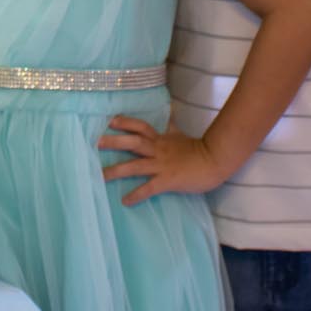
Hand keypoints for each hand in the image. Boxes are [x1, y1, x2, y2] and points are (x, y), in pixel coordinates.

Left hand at [97, 115, 232, 205]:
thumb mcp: (180, 134)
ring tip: (100, 176)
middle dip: (114, 142)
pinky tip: (125, 201)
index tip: (109, 120)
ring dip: (117, 170)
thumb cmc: (197, 149)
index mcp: (160, 139)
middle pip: (133, 142)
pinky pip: (149, 188)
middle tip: (96, 142)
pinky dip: (137, 194)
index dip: (125, 122)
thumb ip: (170, 124)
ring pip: (136, 166)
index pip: (140, 126)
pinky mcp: (168, 180)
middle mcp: (158, 149)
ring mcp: (162, 165)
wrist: (215, 161)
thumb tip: (169, 109)